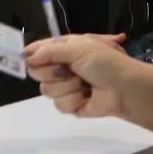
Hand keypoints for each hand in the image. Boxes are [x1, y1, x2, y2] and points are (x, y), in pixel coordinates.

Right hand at [24, 34, 141, 118]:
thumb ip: (49, 51)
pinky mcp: (72, 105)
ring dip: (68, 87)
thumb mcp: (78, 48)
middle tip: (70, 70)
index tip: (28, 59)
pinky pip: (60, 105)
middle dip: (53, 72)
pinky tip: (87, 97)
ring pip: (47, 91)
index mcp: (64, 49)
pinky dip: (74, 100)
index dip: (31, 55)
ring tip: (85, 84)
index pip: (38, 51)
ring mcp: (66, 87)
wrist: (126, 88)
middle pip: (37, 73)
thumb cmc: (105, 62)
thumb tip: (26, 57)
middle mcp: (62, 67)